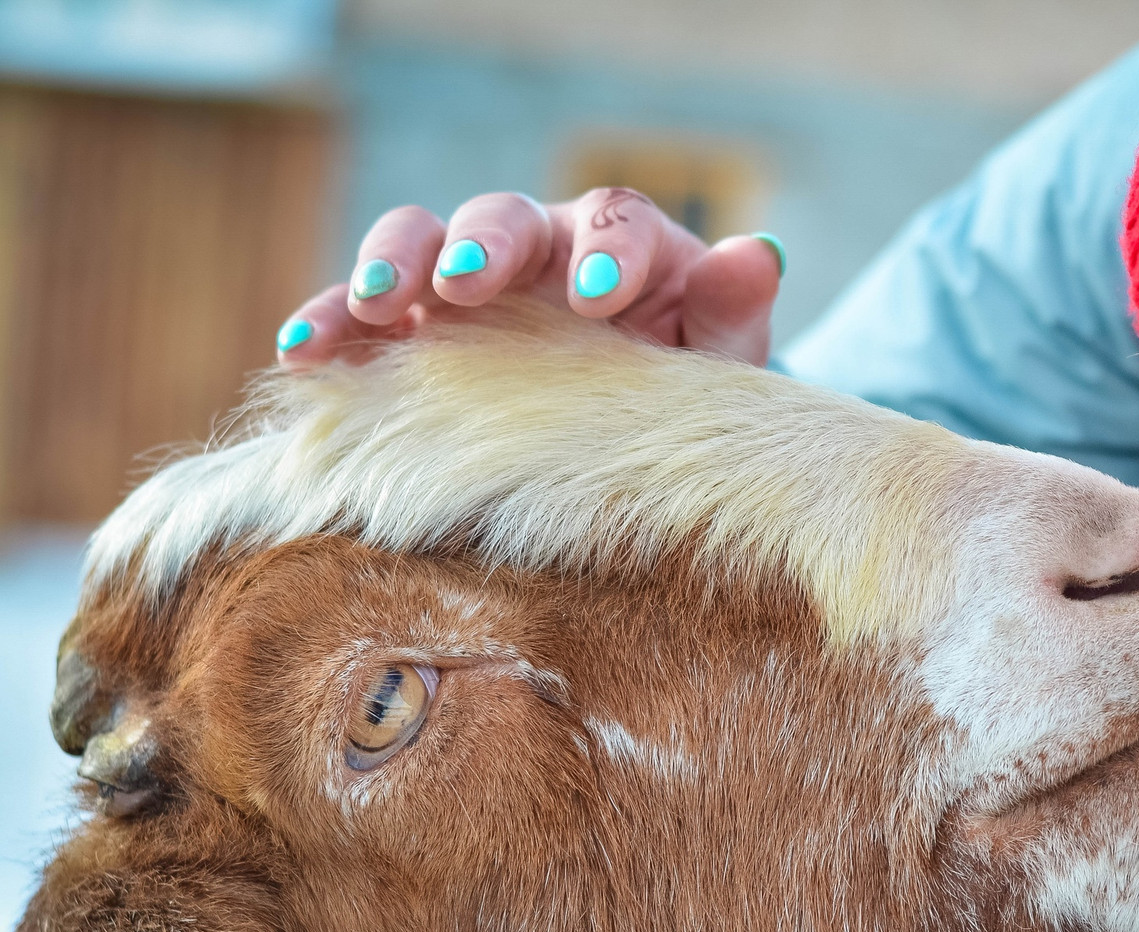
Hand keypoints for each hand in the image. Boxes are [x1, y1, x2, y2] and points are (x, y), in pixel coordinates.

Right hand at [274, 189, 784, 367]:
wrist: (638, 433)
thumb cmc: (688, 386)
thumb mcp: (725, 359)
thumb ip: (735, 310)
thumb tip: (761, 253)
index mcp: (624, 247)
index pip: (616, 222)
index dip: (607, 251)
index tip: (600, 297)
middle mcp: (541, 250)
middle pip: (504, 217)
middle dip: (483, 243)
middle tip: (467, 279)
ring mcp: (469, 286)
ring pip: (420, 245)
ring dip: (394, 266)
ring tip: (377, 304)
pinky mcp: (416, 332)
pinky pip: (364, 316)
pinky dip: (332, 323)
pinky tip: (303, 350)